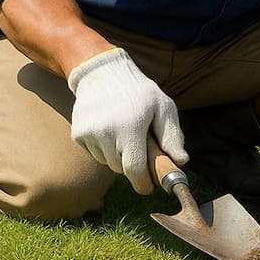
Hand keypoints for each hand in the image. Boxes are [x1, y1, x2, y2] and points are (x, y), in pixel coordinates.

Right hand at [66, 47, 187, 194]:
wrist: (103, 72)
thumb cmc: (138, 91)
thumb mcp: (163, 106)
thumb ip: (172, 135)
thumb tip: (181, 162)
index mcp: (130, 127)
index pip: (135, 170)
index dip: (143, 183)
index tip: (149, 186)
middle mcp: (106, 132)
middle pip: (121, 168)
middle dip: (132, 164)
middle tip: (139, 147)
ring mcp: (89, 133)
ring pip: (107, 162)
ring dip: (117, 155)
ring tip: (124, 132)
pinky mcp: (78, 134)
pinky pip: (94, 153)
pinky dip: (103, 148)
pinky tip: (109, 128)